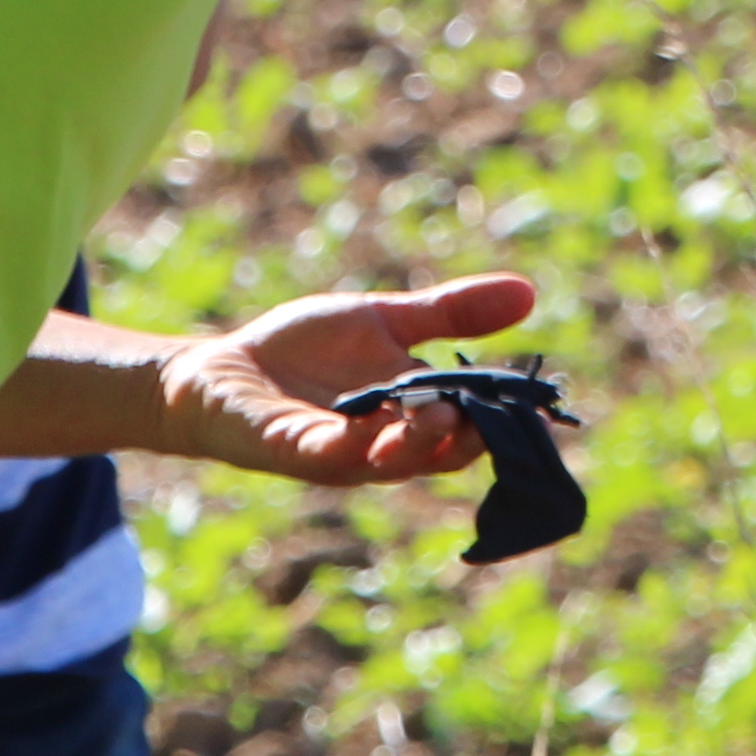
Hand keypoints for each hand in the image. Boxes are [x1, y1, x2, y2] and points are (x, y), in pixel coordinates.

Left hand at [150, 273, 539, 485]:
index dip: (502, 426)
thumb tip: (529, 293)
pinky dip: (343, 442)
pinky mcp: (287, 448)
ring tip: (435, 417)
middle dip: (462, 437)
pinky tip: (360, 424)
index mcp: (411, 418)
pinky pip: (321, 453)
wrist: (221, 369)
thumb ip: (451, 313)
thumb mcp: (385, 319)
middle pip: (436, 456)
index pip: (469, 433)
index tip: (535, 410)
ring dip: (412, 444)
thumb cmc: (305, 350)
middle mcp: (381, 447)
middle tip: (477, 411)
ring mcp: (336, 452)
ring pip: (385, 462)